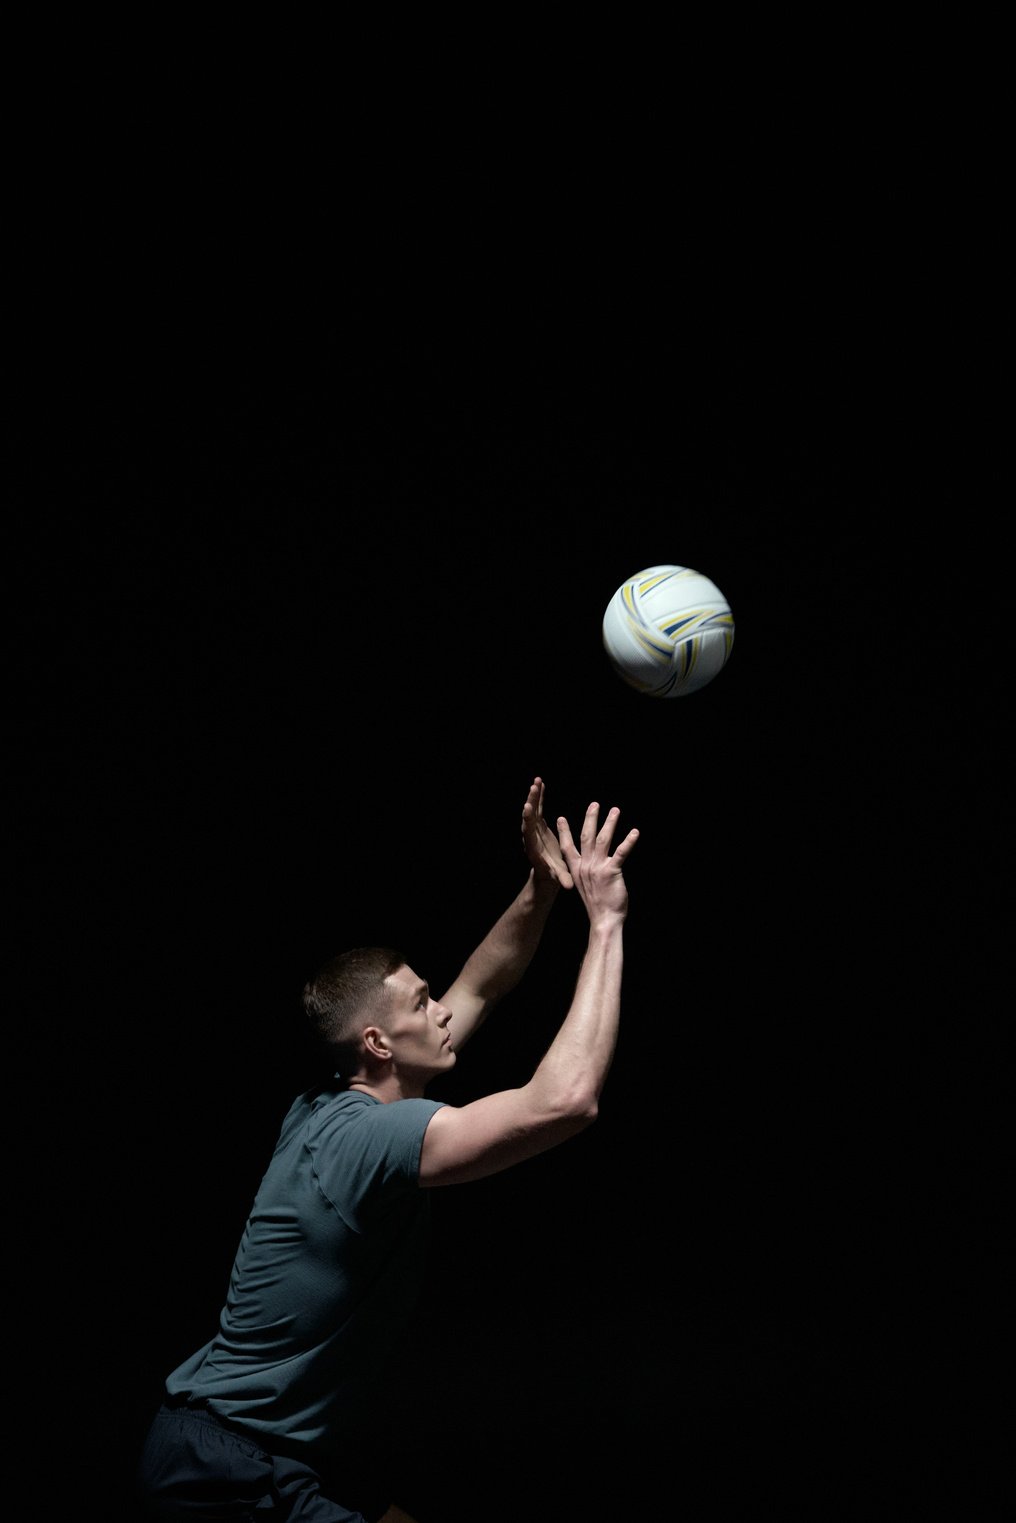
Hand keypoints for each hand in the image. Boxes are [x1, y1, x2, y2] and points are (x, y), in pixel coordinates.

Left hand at [522, 777, 573, 888]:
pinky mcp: (539, 825)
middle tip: (532, 789)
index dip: (527, 820)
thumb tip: (569, 886)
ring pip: (533, 810)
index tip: (527, 809)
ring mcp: (534, 829)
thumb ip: (562, 880)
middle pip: (528, 818)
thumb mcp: (558, 878)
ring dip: (534, 796)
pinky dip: (539, 797)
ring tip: (537, 781)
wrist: (546, 873)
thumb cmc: (553, 876)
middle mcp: (531, 836)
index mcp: (534, 848)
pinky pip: (538, 808)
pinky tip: (541, 784)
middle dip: (530, 803)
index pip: (528, 832)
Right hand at [557, 801, 638, 925]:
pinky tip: (634, 832)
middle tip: (595, 804)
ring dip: (609, 823)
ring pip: (603, 840)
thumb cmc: (597, 904)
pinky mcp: (611, 872)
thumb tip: (588, 861)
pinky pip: (621, 852)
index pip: (567, 847)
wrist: (604, 920)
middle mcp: (585, 866)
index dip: (564, 832)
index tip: (560, 818)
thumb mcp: (585, 886)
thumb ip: (585, 872)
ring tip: (615, 810)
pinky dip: (628, 841)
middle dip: (590, 818)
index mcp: (576, 869)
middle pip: (586, 837)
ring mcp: (597, 868)